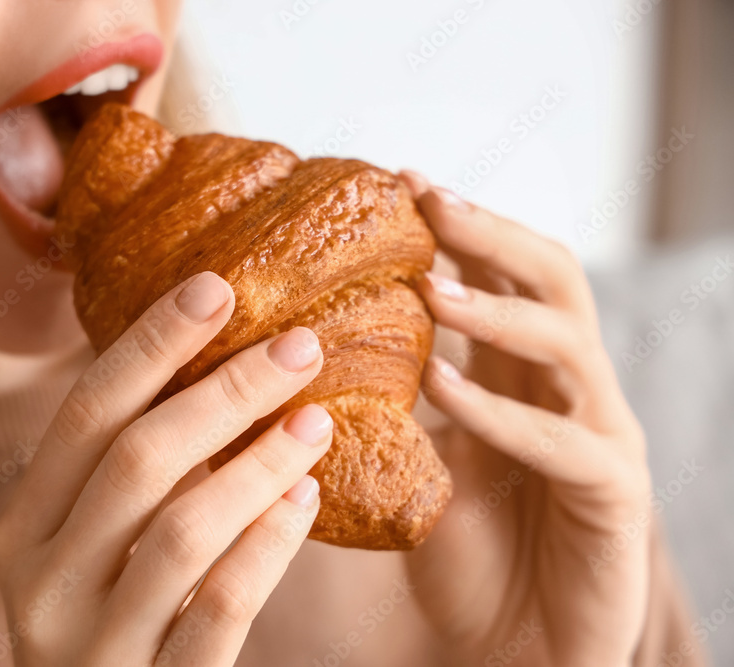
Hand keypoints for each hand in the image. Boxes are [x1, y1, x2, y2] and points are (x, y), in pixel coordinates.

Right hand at [0, 272, 333, 665]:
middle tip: (299, 345)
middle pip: (136, 460)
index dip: (151, 344)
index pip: (84, 414)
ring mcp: (92, 644)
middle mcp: (43, 582)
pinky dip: (268, 543)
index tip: (216, 287)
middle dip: (224, 390)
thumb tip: (212, 366)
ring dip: (258, 463)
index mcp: (23, 531)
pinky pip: (220, 607)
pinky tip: (306, 499)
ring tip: (315, 419)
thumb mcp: (89, 550)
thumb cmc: (107, 623)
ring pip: (182, 530)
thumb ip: (125, 479)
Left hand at [398, 173, 651, 665]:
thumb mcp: (417, 457)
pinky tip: (442, 387)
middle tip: (428, 200)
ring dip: (494, 309)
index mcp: (520, 368)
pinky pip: (559, 438)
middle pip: (552, 277)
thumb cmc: (463, 550)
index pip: (503, 272)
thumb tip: (306, 344)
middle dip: (490, 233)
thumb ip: (390, 400)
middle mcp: (566, 385)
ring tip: (426, 288)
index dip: (460, 225)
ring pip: (567, 340)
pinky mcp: (612, 491)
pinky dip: (499, 409)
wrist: (511, 646)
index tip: (400, 182)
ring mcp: (597, 431)